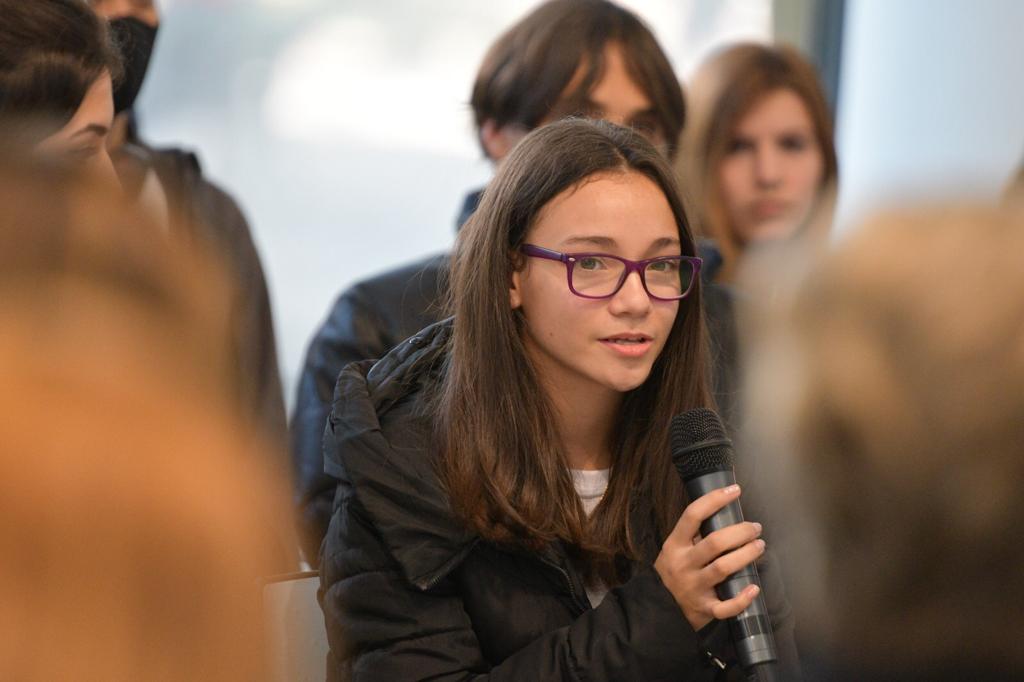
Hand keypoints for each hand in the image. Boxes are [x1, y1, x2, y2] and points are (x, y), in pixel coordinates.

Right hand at [653, 484, 765, 630]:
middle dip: (740, 532)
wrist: (659, 608)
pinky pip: (725, 606)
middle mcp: (684, 564)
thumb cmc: (673, 572)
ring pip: (723, 568)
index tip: (734, 490)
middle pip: (715, 542)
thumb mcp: (674, 550)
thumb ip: (693, 535)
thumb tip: (724, 512)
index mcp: (675, 545)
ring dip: (746, 555)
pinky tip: (755, 588)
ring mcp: (694, 587)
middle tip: (755, 528)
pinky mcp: (704, 608)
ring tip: (759, 546)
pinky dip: (742, 598)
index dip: (714, 499)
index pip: (693, 515)